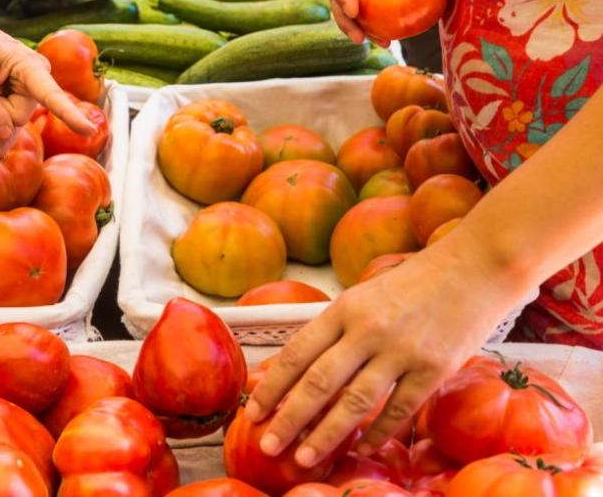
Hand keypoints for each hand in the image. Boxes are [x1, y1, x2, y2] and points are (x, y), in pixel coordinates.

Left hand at [0, 12, 93, 143]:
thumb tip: (6, 135)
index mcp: (27, 65)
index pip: (51, 95)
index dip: (69, 115)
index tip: (89, 130)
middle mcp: (35, 73)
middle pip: (19, 115)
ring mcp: (28, 81)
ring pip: (12, 117)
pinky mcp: (19, 87)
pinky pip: (9, 112)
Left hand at [246, 242, 519, 468]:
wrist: (473, 269)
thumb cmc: (412, 284)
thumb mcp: (363, 296)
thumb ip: (334, 329)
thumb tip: (297, 368)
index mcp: (344, 308)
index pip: (297, 353)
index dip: (273, 386)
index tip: (253, 411)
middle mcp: (367, 330)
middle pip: (318, 382)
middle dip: (289, 418)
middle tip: (269, 446)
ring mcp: (401, 351)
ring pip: (355, 402)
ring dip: (326, 434)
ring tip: (305, 458)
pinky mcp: (434, 369)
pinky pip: (400, 410)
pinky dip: (379, 433)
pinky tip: (362, 448)